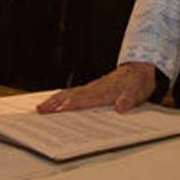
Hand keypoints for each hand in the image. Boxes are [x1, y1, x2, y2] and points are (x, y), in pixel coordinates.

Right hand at [36, 62, 155, 114]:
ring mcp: (91, 87)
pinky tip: (54, 102)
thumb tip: (121, 107)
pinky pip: (72, 93)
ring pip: (69, 94)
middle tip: (41, 110)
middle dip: (56, 103)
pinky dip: (60, 97)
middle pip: (72, 96)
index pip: (86, 99)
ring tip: (40, 108)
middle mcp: (95, 88)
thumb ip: (130, 99)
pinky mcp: (91, 88)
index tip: (60, 110)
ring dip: (54, 100)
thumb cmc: (138, 82)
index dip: (73, 105)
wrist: (139, 69)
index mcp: (105, 91)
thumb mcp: (138, 91)